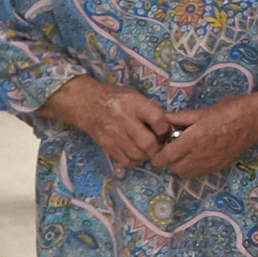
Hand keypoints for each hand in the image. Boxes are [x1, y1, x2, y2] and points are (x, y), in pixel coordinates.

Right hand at [48, 77, 173, 166]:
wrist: (88, 103)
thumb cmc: (117, 98)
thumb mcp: (135, 96)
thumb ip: (150, 109)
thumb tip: (169, 124)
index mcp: (134, 104)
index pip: (157, 119)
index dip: (164, 127)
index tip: (163, 129)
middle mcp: (124, 119)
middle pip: (147, 142)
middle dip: (157, 148)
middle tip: (158, 146)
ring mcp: (114, 134)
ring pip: (137, 154)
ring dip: (146, 155)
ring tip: (146, 150)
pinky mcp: (107, 145)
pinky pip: (125, 161)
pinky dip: (133, 160)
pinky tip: (134, 153)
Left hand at [153, 92, 257, 177]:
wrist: (253, 121)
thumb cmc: (228, 111)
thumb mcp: (202, 111)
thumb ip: (180, 117)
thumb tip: (162, 119)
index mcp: (194, 139)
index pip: (167, 156)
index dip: (157, 156)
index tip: (156, 150)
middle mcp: (200, 155)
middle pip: (174, 167)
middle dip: (168, 160)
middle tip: (169, 149)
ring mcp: (210, 163)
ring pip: (185, 172)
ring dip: (179, 165)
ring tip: (182, 152)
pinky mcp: (218, 167)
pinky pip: (198, 172)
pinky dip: (192, 167)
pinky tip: (196, 155)